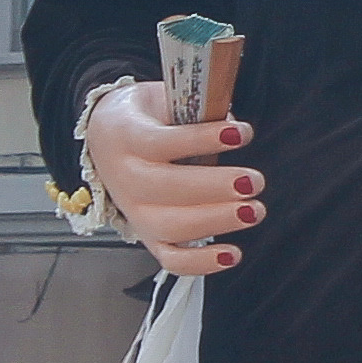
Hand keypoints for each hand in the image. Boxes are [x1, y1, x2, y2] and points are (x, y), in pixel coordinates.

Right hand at [84, 83, 258, 282]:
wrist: (106, 139)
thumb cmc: (145, 120)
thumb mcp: (161, 99)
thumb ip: (195, 110)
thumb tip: (235, 128)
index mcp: (126, 138)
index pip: (162, 143)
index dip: (202, 140)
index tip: (241, 133)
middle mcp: (125, 179)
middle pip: (167, 188)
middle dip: (216, 187)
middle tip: (253, 181)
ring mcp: (135, 212)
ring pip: (170, 226)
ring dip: (216, 221)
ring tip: (255, 211)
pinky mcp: (147, 236)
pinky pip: (170, 259)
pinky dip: (201, 262)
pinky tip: (234, 254)